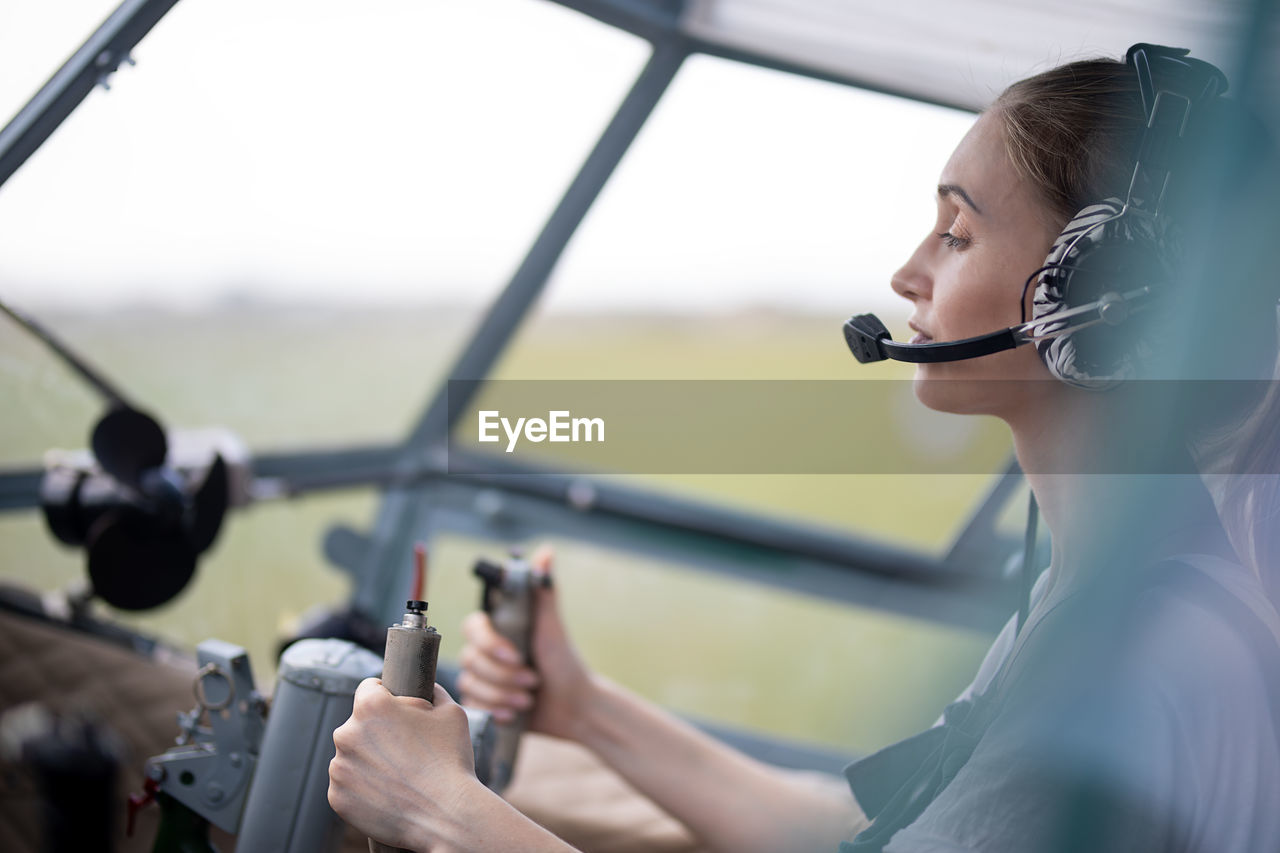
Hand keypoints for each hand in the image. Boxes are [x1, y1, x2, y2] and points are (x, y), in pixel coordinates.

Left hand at [329, 679, 486, 850]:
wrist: (446, 815)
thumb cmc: (451, 760)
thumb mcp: (451, 711)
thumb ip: (432, 692)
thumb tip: (426, 689)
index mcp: (371, 706)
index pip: (369, 688)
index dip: (386, 696)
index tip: (397, 710)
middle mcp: (346, 733)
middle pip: (359, 724)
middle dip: (378, 732)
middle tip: (404, 749)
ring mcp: (339, 767)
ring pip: (352, 755)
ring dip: (368, 760)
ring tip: (398, 775)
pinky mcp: (337, 797)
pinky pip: (347, 784)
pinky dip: (363, 788)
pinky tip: (387, 793)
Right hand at [458, 545, 594, 740]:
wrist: (574, 706)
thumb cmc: (565, 662)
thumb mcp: (553, 627)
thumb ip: (543, 591)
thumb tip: (546, 551)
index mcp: (500, 628)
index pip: (472, 626)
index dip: (489, 642)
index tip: (515, 654)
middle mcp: (486, 651)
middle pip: (470, 659)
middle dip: (503, 675)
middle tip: (532, 681)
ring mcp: (482, 677)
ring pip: (470, 683)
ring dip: (502, 694)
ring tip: (528, 698)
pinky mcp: (483, 702)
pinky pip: (473, 705)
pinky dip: (496, 710)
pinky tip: (514, 713)